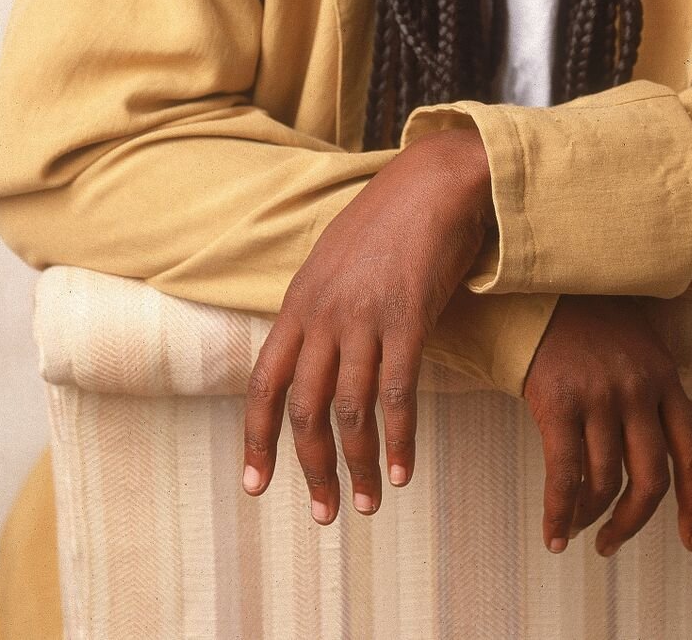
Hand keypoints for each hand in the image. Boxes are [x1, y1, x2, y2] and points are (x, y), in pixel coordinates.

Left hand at [241, 127, 492, 523]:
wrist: (436, 179)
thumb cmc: (392, 217)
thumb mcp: (338, 259)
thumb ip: (322, 305)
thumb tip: (315, 350)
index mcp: (299, 301)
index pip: (263, 383)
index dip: (257, 439)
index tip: (255, 486)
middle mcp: (323, 313)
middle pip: (304, 408)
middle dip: (310, 468)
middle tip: (324, 513)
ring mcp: (364, 316)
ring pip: (349, 410)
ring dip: (358, 465)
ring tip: (366, 504)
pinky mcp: (407, 317)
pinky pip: (397, 392)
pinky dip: (399, 438)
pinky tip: (404, 471)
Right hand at [522, 293, 691, 558]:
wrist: (539, 287)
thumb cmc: (589, 318)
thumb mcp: (640, 345)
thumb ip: (661, 387)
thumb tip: (686, 431)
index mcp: (666, 377)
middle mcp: (639, 389)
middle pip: (652, 478)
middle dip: (634, 522)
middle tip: (613, 543)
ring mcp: (600, 396)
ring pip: (607, 482)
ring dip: (592, 518)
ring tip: (578, 528)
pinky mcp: (559, 403)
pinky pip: (565, 476)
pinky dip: (560, 514)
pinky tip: (554, 536)